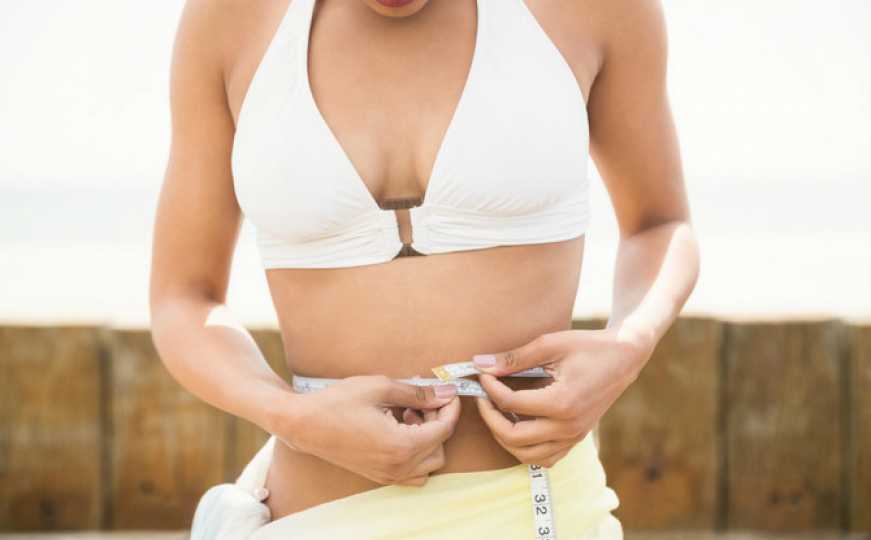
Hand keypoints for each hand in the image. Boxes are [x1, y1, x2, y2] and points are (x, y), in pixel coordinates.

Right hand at [277, 375, 460, 485]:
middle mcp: (397, 467)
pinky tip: (399, 428)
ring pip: (428, 464)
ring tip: (410, 415)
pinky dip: (415, 453)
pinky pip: (411, 472)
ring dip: (428, 440)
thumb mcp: (381, 388)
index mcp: (401, 446)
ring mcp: (387, 475)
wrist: (304, 424)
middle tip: (424, 401)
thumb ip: (418, 392)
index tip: (448, 392)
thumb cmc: (338, 402)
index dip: (450, 408)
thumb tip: (446, 393)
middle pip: (440, 448)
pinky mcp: (378, 476)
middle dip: (438, 422)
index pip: (444, 430)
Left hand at [473, 327, 653, 467]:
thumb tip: (480, 364)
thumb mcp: (550, 344)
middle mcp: (568, 426)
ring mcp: (574, 436)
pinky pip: (545, 457)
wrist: (624, 356)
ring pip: (527, 456)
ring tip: (497, 413)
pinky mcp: (576, 438)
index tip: (483, 374)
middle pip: (513, 437)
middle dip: (490, 417)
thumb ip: (514, 358)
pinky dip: (525, 449)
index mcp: (561, 402)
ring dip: (505, 438)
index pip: (511, 404)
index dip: (490, 389)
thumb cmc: (588, 346)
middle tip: (482, 397)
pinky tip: (518, 425)